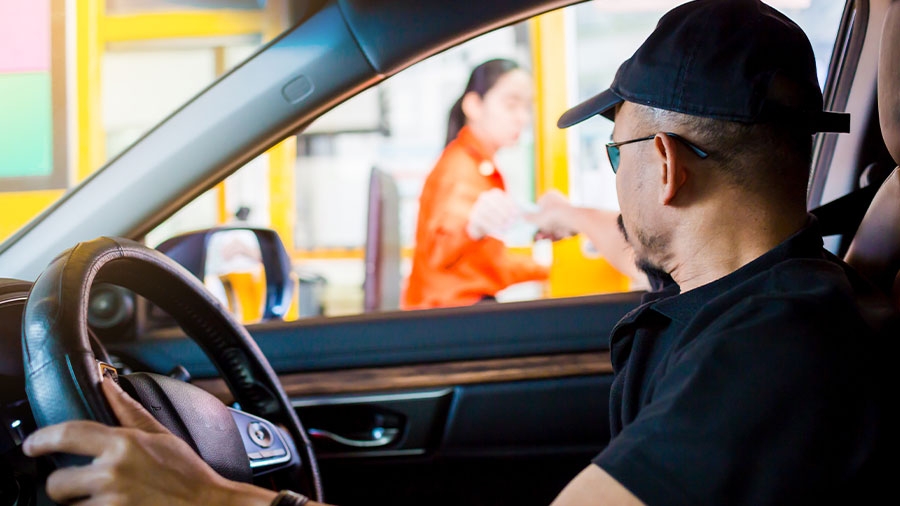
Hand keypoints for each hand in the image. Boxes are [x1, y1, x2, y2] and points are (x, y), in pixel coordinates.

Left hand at [23, 380, 276, 505]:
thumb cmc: (188, 474)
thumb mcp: (160, 435)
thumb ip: (129, 411)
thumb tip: (108, 385)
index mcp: (123, 445)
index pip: (67, 434)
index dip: (41, 439)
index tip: (33, 445)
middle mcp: (113, 473)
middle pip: (57, 483)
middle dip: (64, 485)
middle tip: (79, 483)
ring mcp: (111, 503)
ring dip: (81, 504)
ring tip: (105, 498)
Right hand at [466, 188, 520, 239]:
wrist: (482, 224)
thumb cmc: (499, 218)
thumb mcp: (506, 211)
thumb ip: (515, 211)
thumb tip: (529, 214)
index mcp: (494, 194)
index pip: (503, 198)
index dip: (510, 206)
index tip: (517, 214)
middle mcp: (485, 197)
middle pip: (495, 205)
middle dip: (504, 214)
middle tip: (512, 222)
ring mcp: (477, 206)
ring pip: (488, 213)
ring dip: (498, 220)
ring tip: (506, 227)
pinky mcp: (474, 216)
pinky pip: (482, 221)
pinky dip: (491, 225)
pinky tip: (498, 230)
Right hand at [526, 190, 577, 240]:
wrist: (571, 219)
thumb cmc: (551, 215)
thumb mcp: (536, 218)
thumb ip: (528, 218)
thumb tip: (521, 216)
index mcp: (549, 196)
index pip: (539, 206)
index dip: (535, 217)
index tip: (532, 225)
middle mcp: (558, 202)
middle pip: (547, 218)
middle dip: (541, 229)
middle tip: (536, 236)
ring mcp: (566, 212)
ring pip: (553, 225)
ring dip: (547, 233)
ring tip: (542, 239)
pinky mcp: (572, 221)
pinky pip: (561, 229)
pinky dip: (556, 235)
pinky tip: (551, 240)